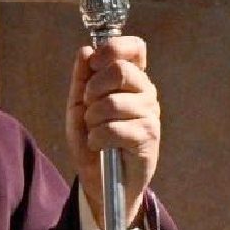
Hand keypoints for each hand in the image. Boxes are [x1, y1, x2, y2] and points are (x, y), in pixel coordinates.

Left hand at [67, 35, 160, 229]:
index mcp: (131, 79)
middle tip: (88, 107)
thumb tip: (86, 50)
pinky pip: (116, 128)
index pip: (134, 48)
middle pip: (121, 70)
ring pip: (114, 102)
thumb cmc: (91, 140)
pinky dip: (98, 137)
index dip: (112, 49)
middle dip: (93, 88)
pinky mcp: (149, 138)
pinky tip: (99, 145)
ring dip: (93, 118)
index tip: (95, 63)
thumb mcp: (78, 106)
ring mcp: (150, 114)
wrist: (99, 180)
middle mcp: (145, 92)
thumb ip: (82, 78)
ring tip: (94, 130)